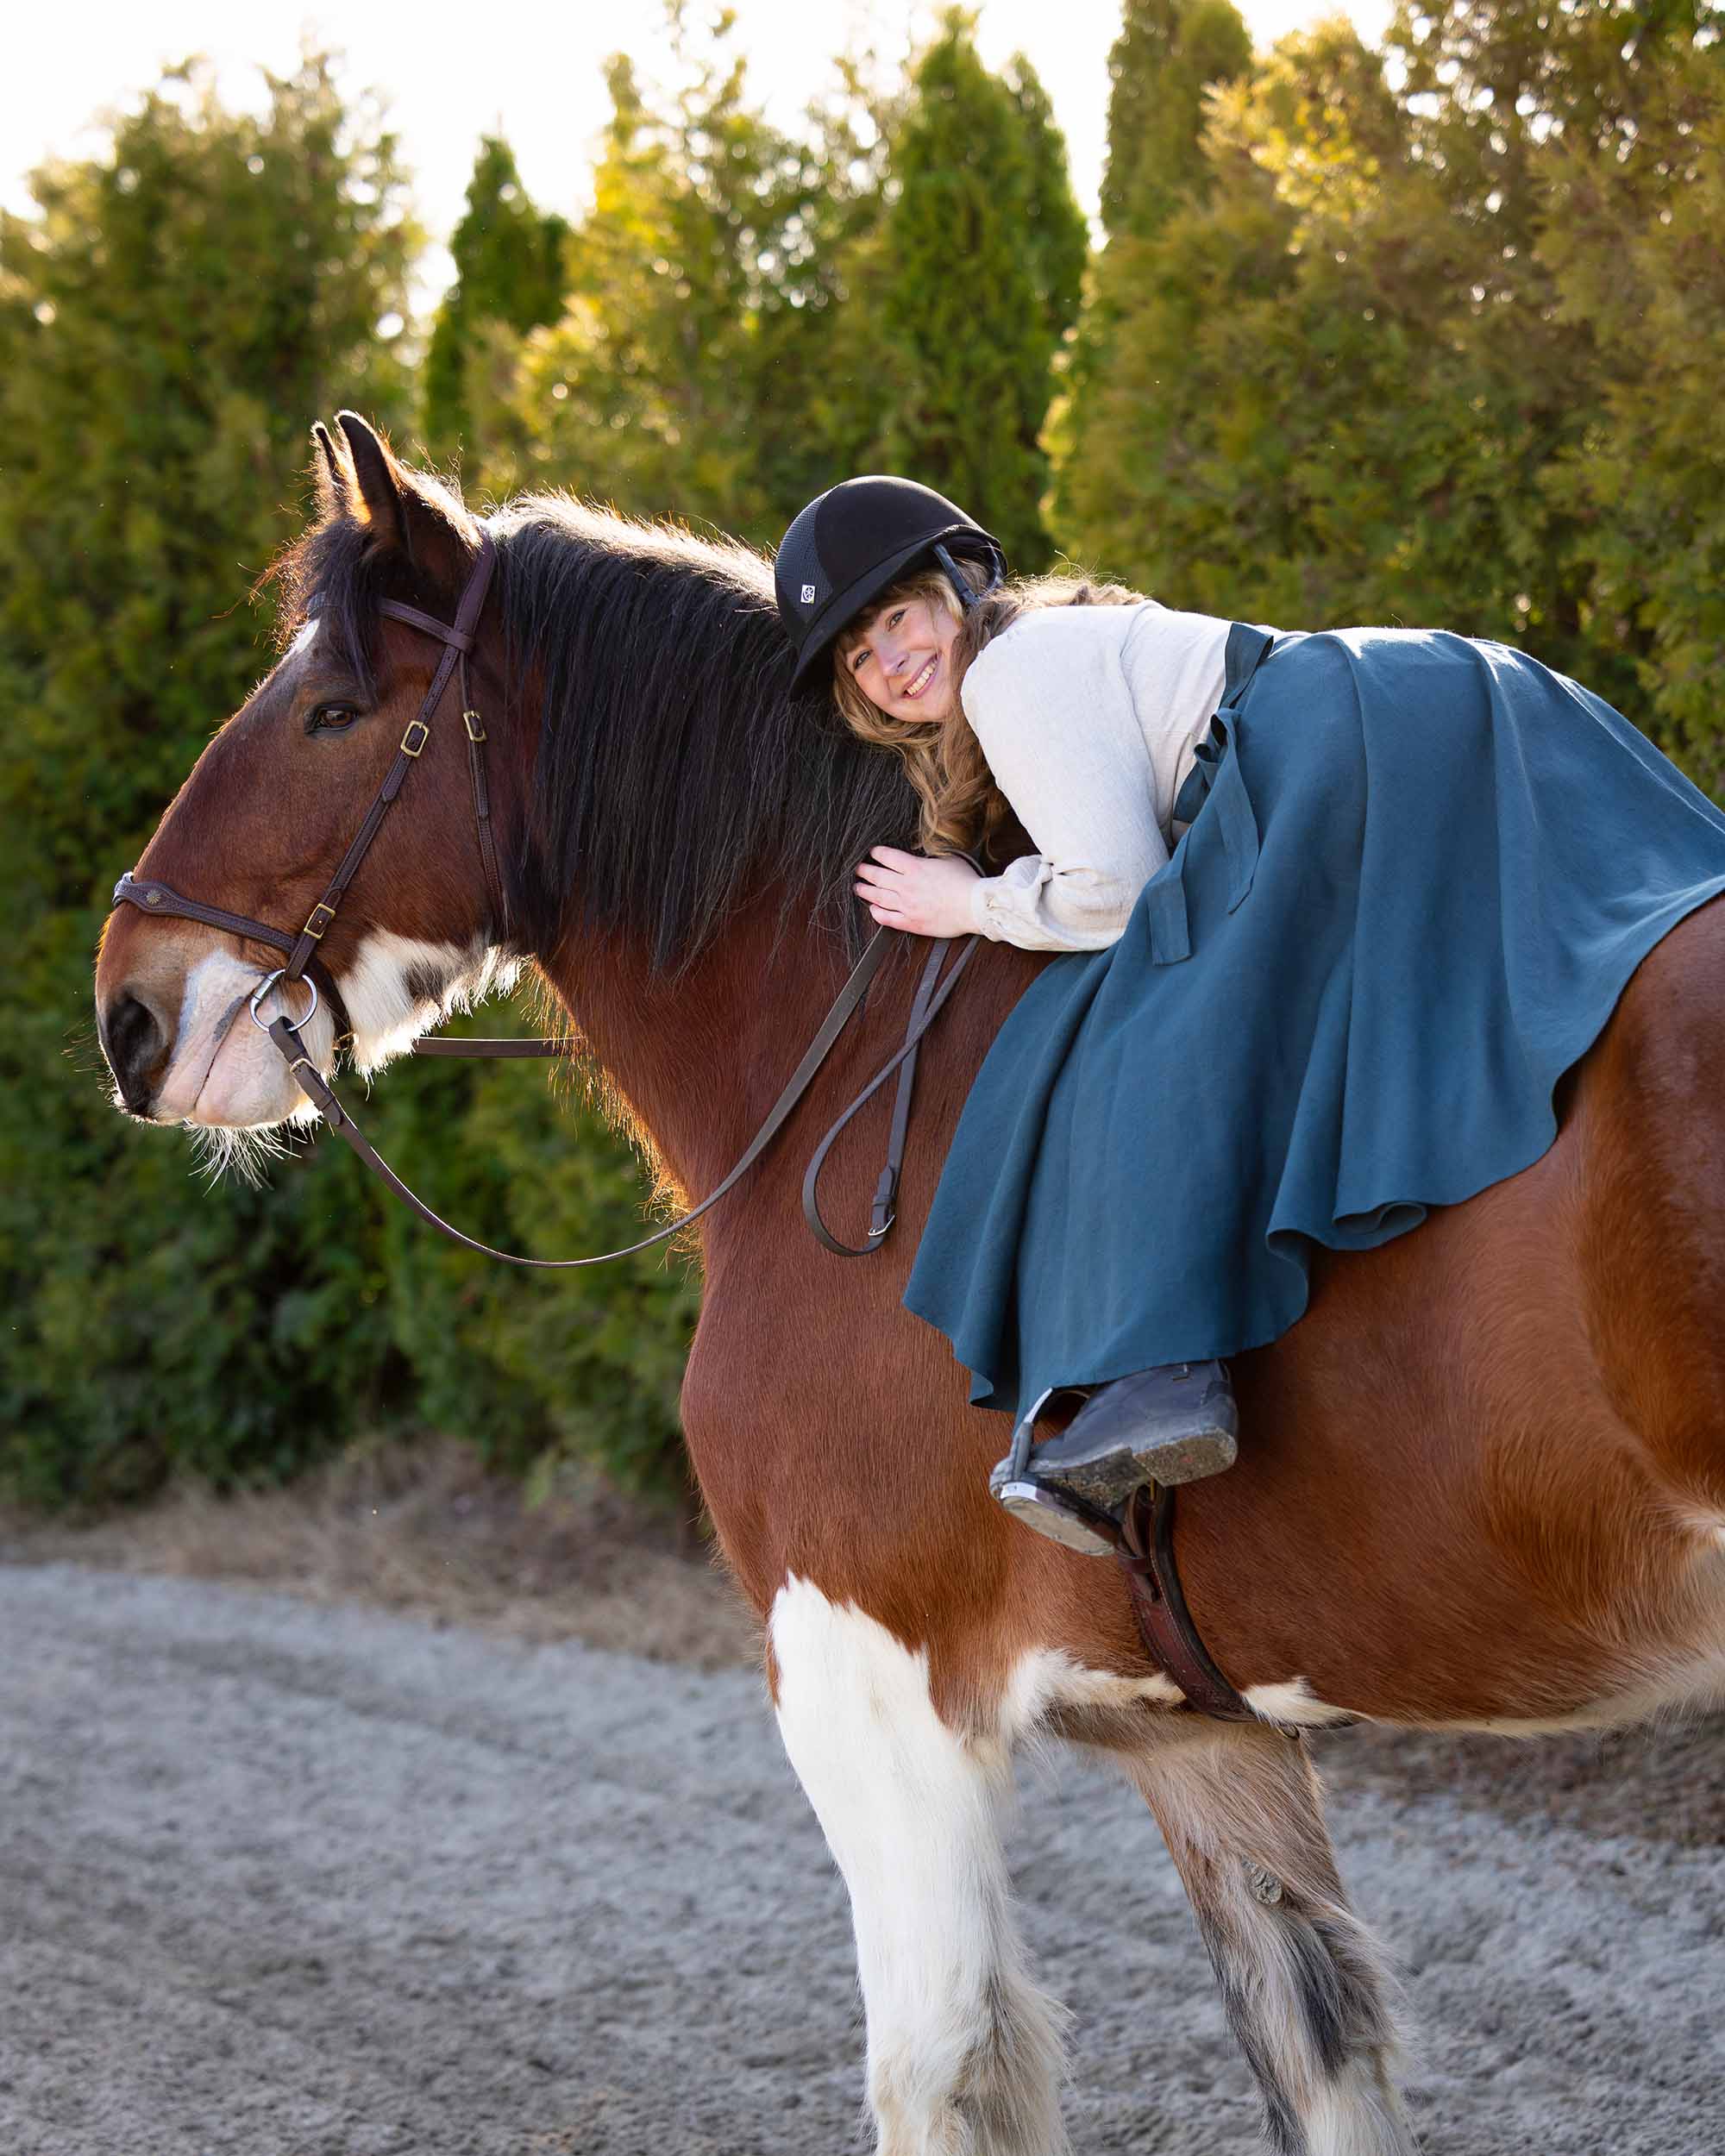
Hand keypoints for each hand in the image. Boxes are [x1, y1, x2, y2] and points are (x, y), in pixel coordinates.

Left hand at [854, 846, 979, 937]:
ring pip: (878, 897)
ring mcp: (907, 905)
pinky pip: (887, 919)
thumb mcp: (949, 858)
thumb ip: (932, 856)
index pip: (887, 857)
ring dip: (865, 891)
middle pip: (877, 876)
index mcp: (915, 868)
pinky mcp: (912, 922)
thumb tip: (925, 853)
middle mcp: (906, 886)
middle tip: (858, 869)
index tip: (872, 853)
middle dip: (864, 871)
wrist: (974, 907)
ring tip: (858, 888)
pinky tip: (873, 909)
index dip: (876, 853)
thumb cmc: (966, 882)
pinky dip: (877, 913)